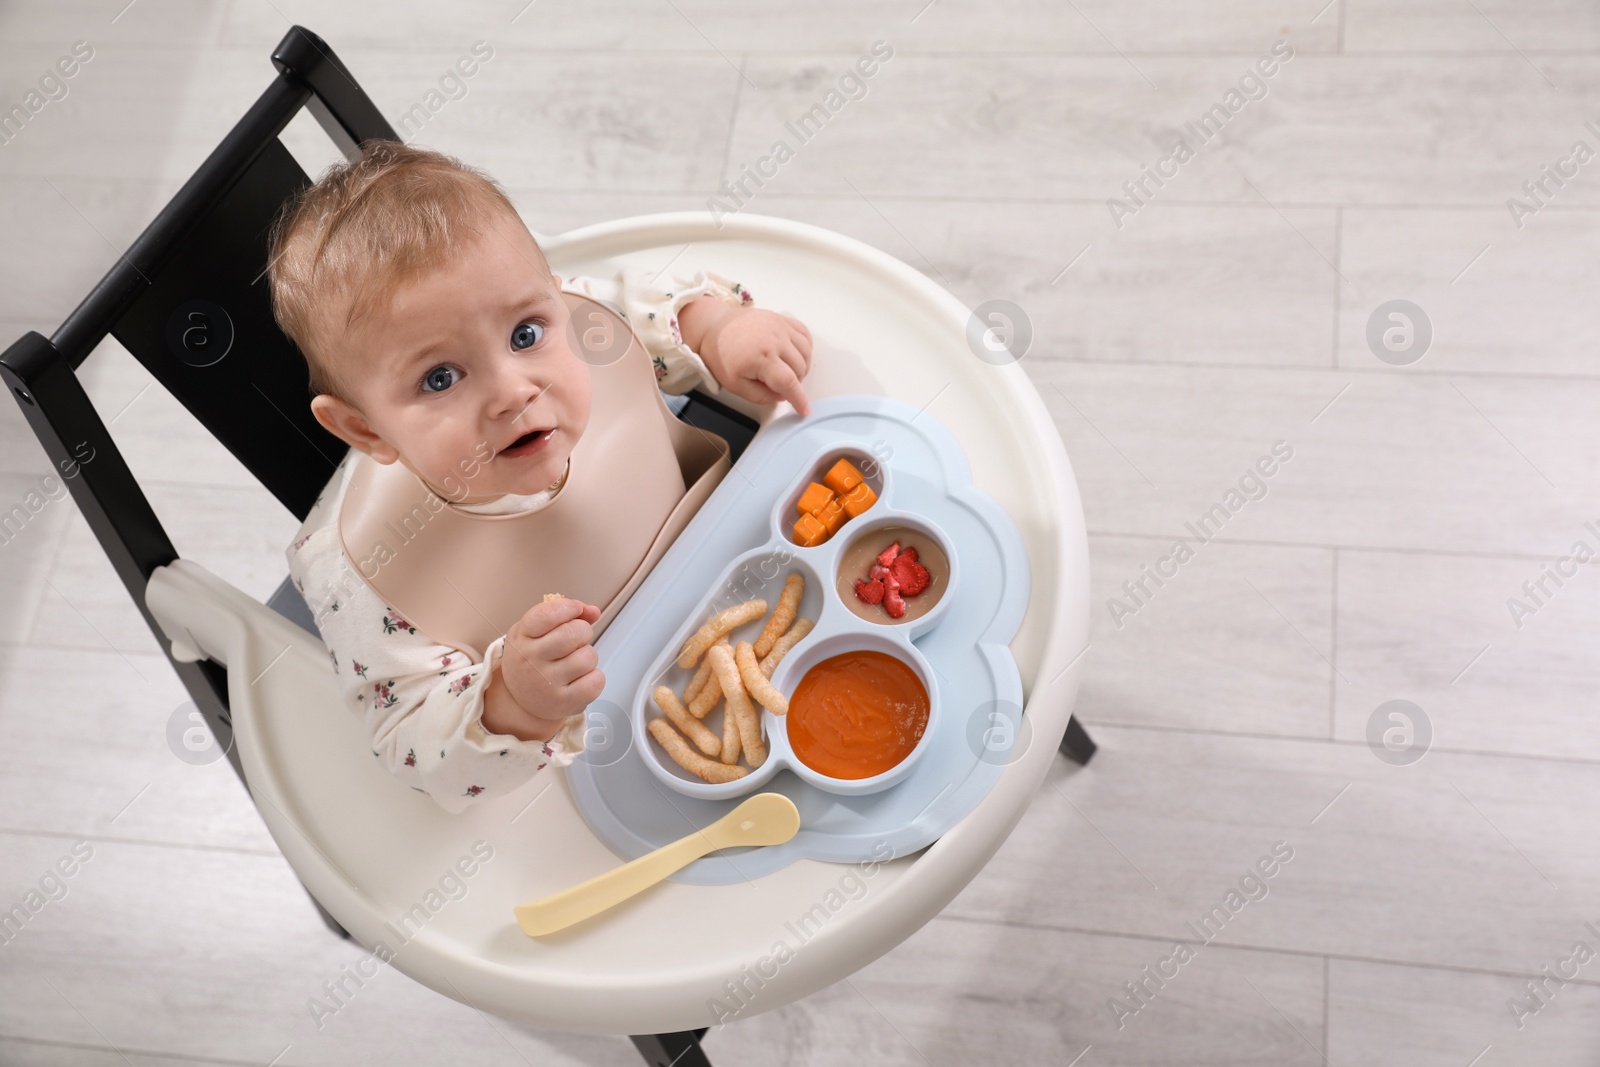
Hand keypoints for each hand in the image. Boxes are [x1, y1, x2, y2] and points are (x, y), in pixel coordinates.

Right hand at [481, 597, 604, 742]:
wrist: (519, 700)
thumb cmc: (532, 659)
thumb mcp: (535, 631)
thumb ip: (564, 615)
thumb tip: (593, 612)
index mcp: (522, 637)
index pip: (548, 614)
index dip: (569, 607)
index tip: (576, 610)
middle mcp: (530, 660)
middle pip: (573, 633)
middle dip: (584, 631)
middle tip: (578, 638)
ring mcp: (546, 683)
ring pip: (588, 657)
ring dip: (589, 656)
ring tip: (576, 661)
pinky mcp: (562, 702)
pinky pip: (595, 681)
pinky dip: (595, 677)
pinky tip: (581, 678)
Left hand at [682, 299, 813, 416]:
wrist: (714, 327)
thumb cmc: (721, 355)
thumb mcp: (735, 385)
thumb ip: (761, 396)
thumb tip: (782, 396)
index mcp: (762, 357)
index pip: (789, 382)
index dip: (799, 399)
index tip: (804, 409)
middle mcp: (775, 339)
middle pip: (800, 369)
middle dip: (794, 383)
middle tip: (779, 384)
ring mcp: (780, 326)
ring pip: (806, 352)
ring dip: (801, 367)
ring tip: (786, 371)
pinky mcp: (781, 318)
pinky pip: (804, 334)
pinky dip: (804, 348)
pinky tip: (793, 355)